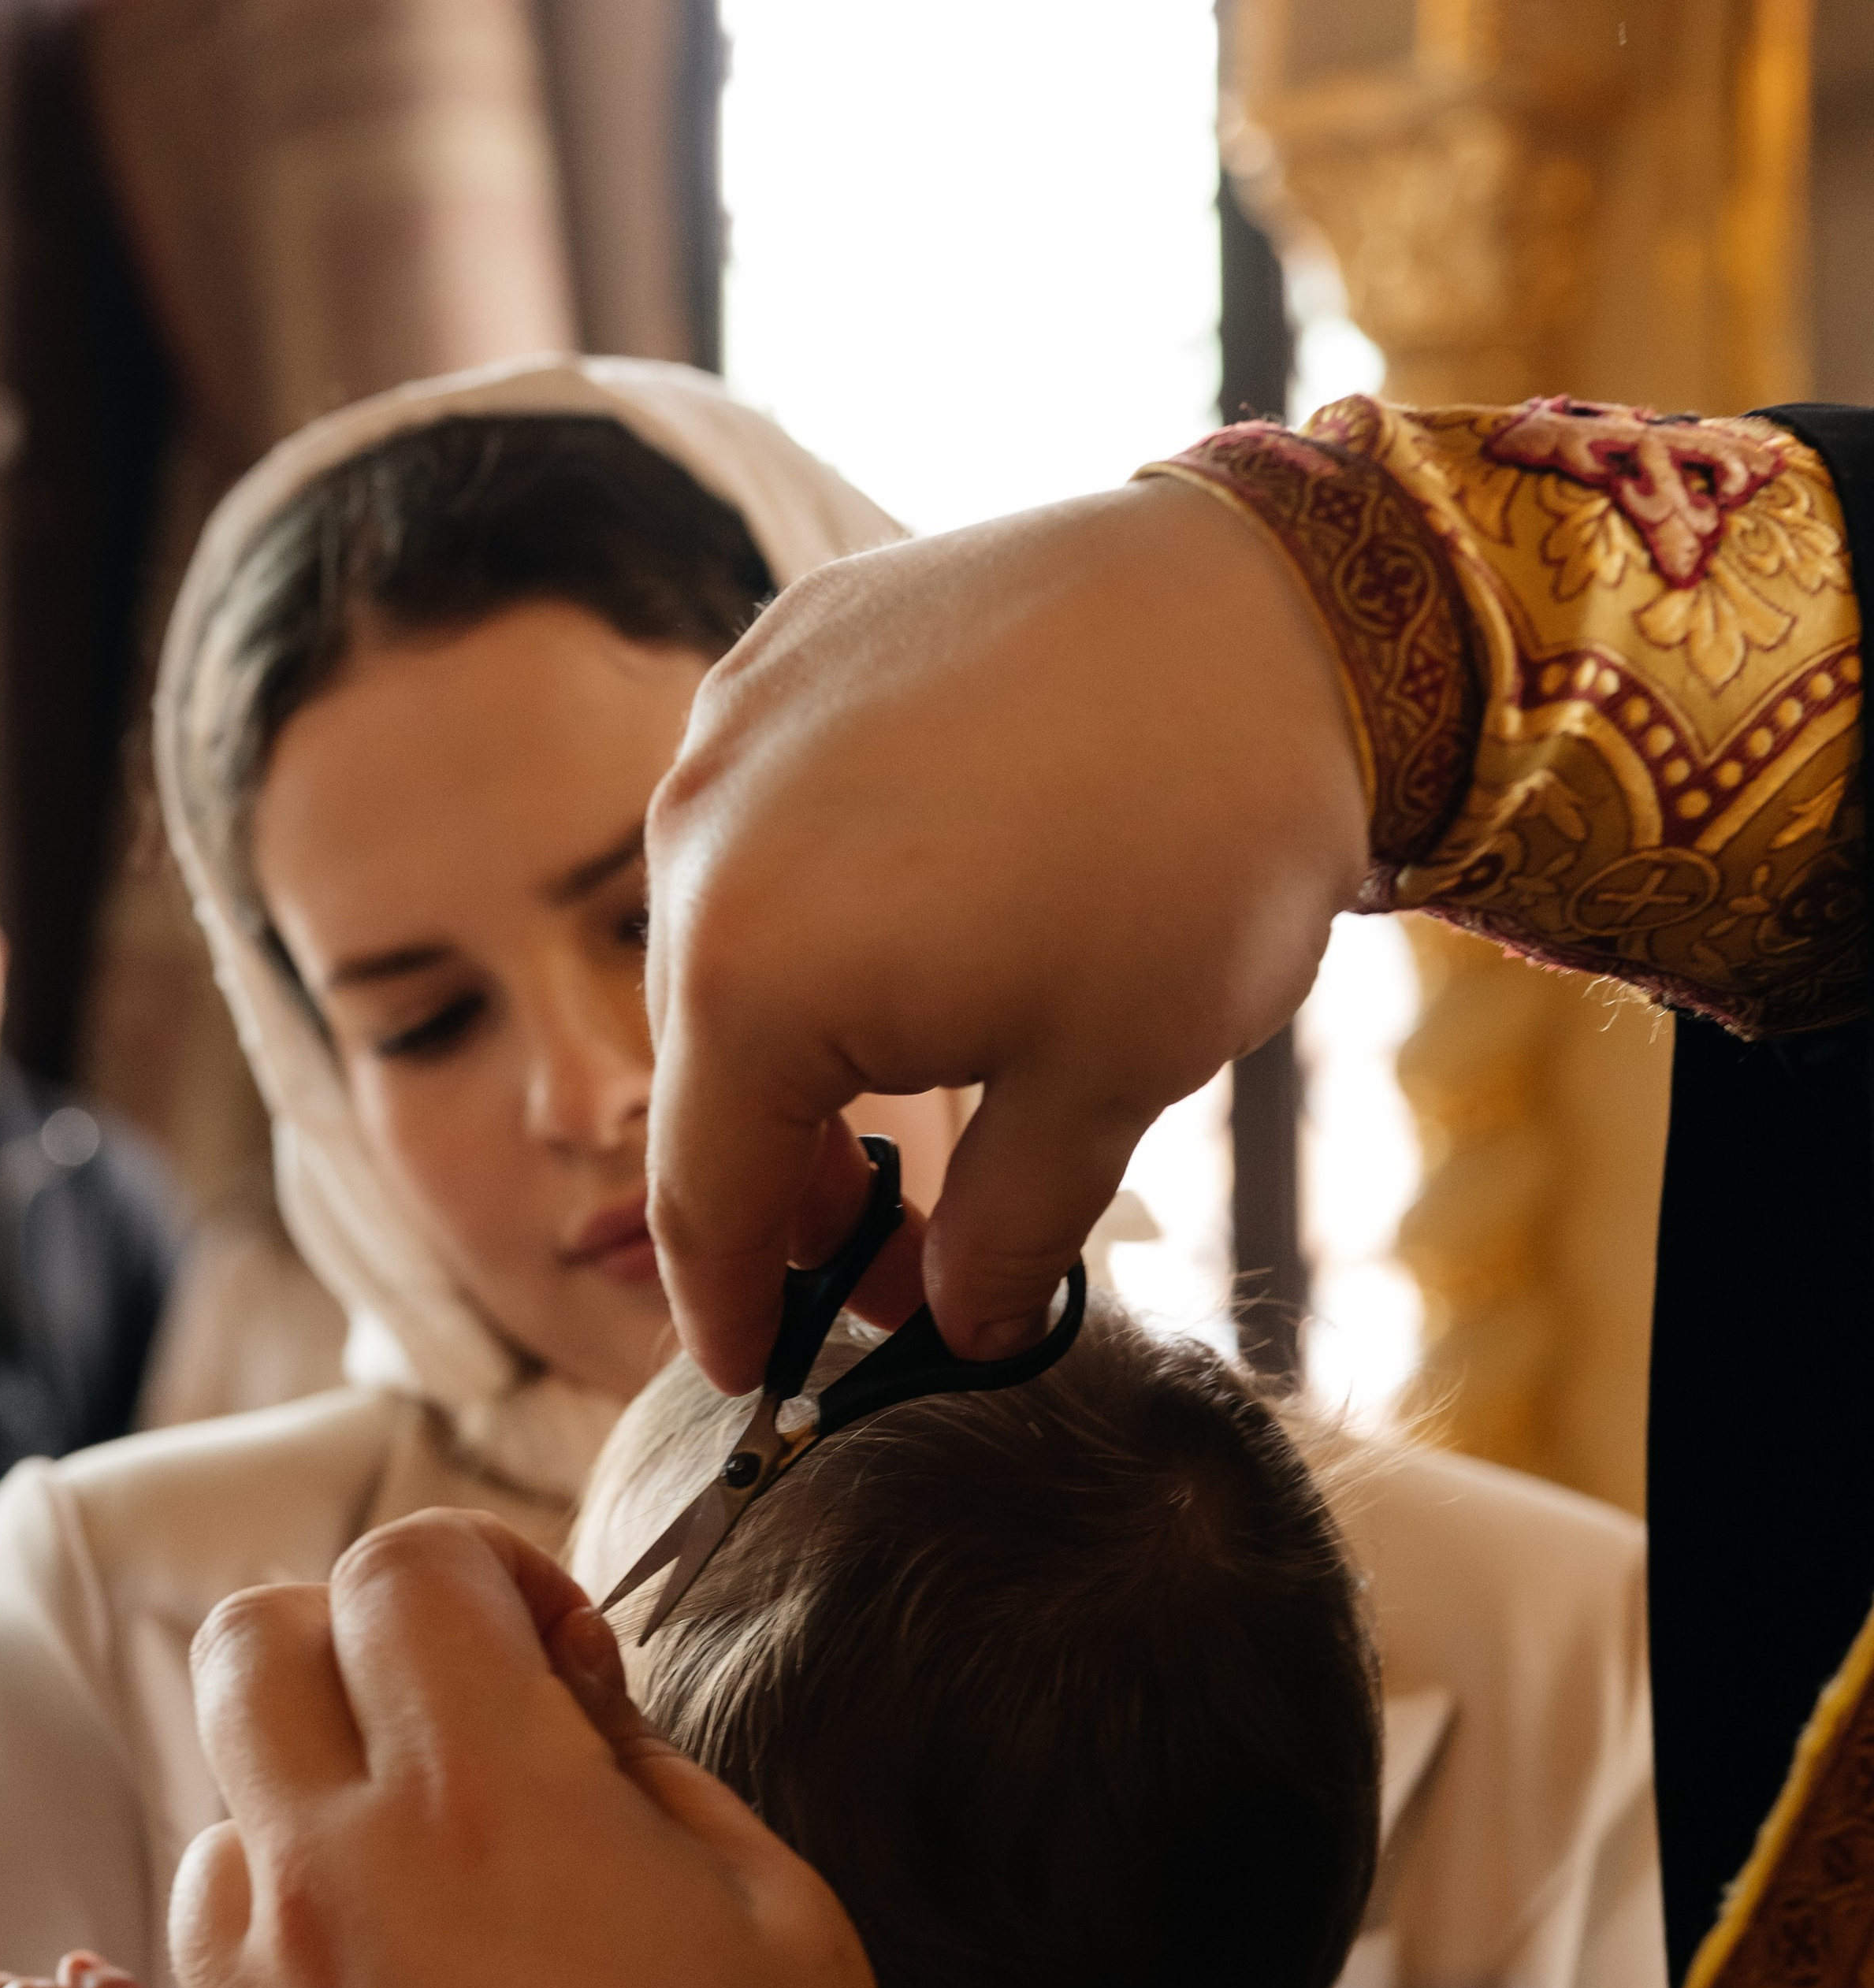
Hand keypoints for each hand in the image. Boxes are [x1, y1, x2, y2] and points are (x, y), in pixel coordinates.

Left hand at [170, 1510, 901, 1987]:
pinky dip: (310, 1984)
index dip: (484, 1574)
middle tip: (458, 1732)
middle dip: (354, 1647)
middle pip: (249, 1649)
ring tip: (436, 1916)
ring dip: (315, 1821)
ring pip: (223, 1825)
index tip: (556, 1660)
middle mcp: (332, 1877)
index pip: (402, 1566)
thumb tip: (571, 1708)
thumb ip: (656, 1771)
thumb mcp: (787, 1914)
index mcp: (483, 1795)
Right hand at [644, 476, 1368, 1388]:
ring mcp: (737, 723)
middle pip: (709, 1067)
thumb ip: (1003, 1235)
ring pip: (733, 936)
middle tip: (880, 1266)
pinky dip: (821, 905)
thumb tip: (960, 1328)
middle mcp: (697, 839)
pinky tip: (917, 942)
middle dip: (788, 1183)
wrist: (1290, 614)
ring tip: (911, 1104)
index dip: (729, 1306)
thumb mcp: (1102, 1091)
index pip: (701, 1195)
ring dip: (801, 1040)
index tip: (757, 1373)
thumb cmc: (1196, 862)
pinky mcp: (798, 644)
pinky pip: (769, 815)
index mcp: (749, 976)